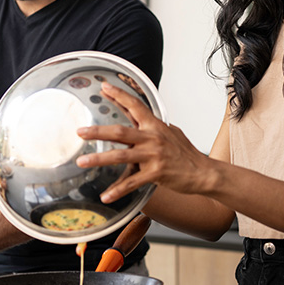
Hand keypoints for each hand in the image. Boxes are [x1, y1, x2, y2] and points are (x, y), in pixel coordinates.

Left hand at [75, 82, 216, 201]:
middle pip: (120, 132)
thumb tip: (140, 117)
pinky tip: (105, 196)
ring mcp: (153, 156)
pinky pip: (132, 182)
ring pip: (121, 156)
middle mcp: (152, 138)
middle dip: (97, 132)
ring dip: (99, 159)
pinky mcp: (155, 174)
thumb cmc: (186, 153)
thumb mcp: (170, 132)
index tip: (104, 87)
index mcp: (155, 125)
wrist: (203, 172)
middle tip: (79, 132)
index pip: (135, 106)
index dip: (119, 95)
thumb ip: (153, 126)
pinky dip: (117, 190)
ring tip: (82, 161)